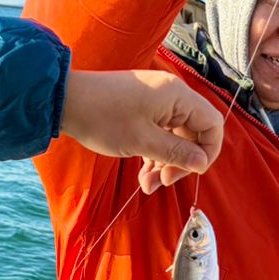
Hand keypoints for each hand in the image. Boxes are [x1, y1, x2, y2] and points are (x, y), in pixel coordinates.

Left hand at [61, 68, 222, 187]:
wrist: (66, 101)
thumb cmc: (102, 117)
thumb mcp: (143, 142)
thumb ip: (176, 153)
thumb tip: (202, 163)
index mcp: (177, 96)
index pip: (212, 124)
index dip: (207, 152)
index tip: (190, 171)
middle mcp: (171, 95)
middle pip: (193, 133)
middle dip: (181, 161)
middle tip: (163, 181)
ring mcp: (156, 101)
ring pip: (175, 137)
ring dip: (164, 162)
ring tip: (146, 184)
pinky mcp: (142, 108)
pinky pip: (159, 134)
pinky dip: (153, 154)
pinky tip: (142, 173)